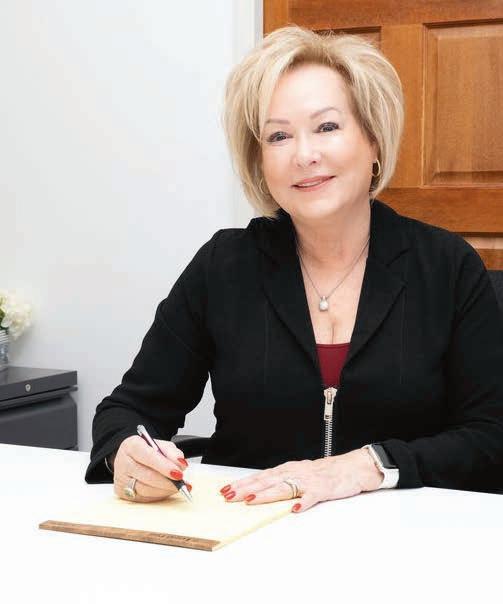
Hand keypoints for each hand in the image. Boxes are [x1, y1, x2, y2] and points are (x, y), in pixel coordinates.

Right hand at [112, 435, 190, 502]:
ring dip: (165, 490)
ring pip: (146, 489)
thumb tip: (181, 464)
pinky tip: (167, 490)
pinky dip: (159, 495)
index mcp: (131, 446)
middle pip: (147, 475)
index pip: (148, 456)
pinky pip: (144, 497)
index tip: (178, 473)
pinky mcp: (122, 493)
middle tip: (181, 482)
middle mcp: (123, 462)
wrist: (130, 459)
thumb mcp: (160, 445)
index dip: (164, 466)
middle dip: (167, 481)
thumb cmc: (146, 451)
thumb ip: (172, 452)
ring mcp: (121, 479)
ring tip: (178, 487)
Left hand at [218, 448, 383, 512]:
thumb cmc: (326, 472)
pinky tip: (295, 508)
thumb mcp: (300, 474)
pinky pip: (312, 496)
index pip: (261, 476)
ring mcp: (308, 480)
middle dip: (246, 488)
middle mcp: (295, 472)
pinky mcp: (323, 489)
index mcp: (288, 469)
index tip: (227, 489)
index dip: (243, 482)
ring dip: (267, 494)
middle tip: (230, 495)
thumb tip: (260, 491)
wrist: (352, 467)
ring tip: (251, 500)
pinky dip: (304, 501)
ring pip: (284, 487)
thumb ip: (283, 482)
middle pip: (267, 480)